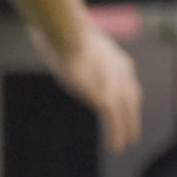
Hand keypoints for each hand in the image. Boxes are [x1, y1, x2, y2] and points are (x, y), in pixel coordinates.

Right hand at [34, 19, 142, 150]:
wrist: (66, 33)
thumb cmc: (60, 30)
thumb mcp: (70, 37)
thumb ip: (68, 43)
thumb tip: (43, 35)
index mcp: (115, 57)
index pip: (127, 81)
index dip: (127, 96)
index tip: (127, 107)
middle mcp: (122, 72)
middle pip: (132, 98)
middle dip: (132, 116)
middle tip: (133, 133)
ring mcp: (116, 84)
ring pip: (126, 112)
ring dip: (126, 129)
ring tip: (124, 144)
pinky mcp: (107, 96)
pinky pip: (115, 120)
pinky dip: (117, 134)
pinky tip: (116, 146)